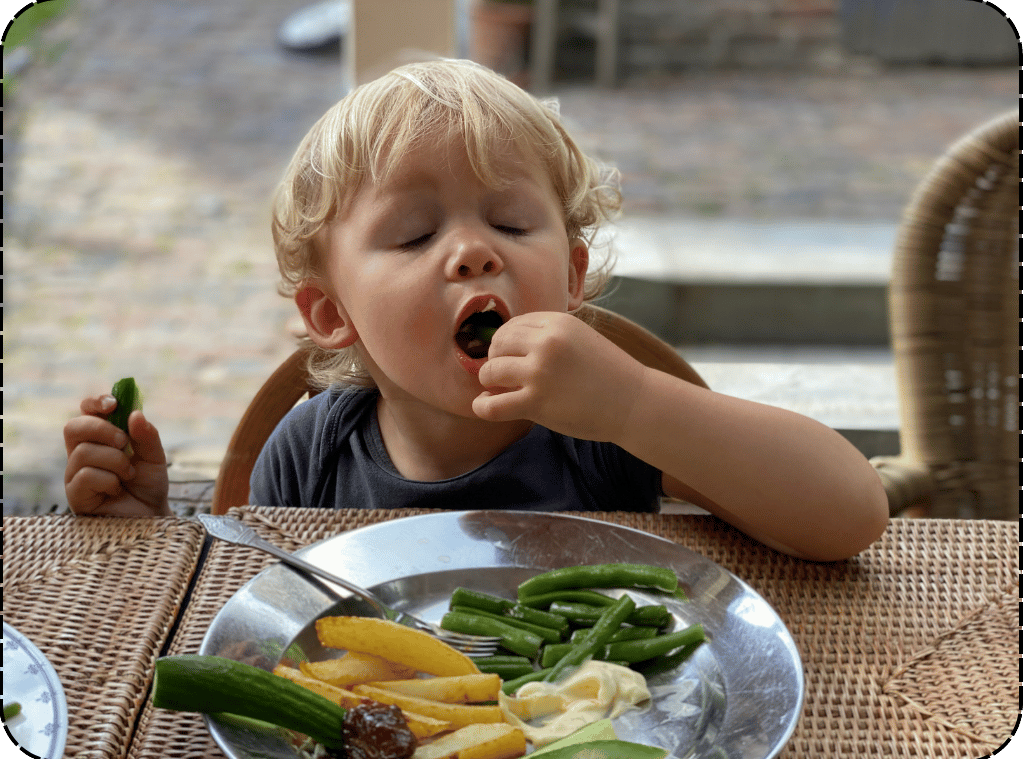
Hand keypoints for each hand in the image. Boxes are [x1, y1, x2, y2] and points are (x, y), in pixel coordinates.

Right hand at [63, 394, 170, 515]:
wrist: (151, 516)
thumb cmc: (148, 486)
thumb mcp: (155, 457)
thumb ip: (147, 436)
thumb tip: (135, 413)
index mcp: (99, 439)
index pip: (86, 412)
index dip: (95, 403)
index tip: (114, 403)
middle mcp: (82, 454)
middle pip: (73, 426)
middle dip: (103, 429)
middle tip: (125, 443)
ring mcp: (75, 474)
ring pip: (83, 452)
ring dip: (115, 460)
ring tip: (128, 474)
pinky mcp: (75, 495)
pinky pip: (84, 475)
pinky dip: (108, 480)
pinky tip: (116, 489)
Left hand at [472, 312, 646, 441]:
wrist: (634, 403)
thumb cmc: (608, 373)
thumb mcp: (580, 338)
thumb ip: (548, 336)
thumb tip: (506, 342)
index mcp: (557, 323)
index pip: (512, 326)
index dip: (506, 343)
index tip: (511, 357)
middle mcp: (546, 343)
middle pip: (497, 344)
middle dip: (495, 359)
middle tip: (503, 375)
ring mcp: (540, 372)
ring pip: (490, 371)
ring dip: (489, 380)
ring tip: (499, 389)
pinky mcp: (537, 402)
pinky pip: (492, 405)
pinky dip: (482, 406)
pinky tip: (484, 405)